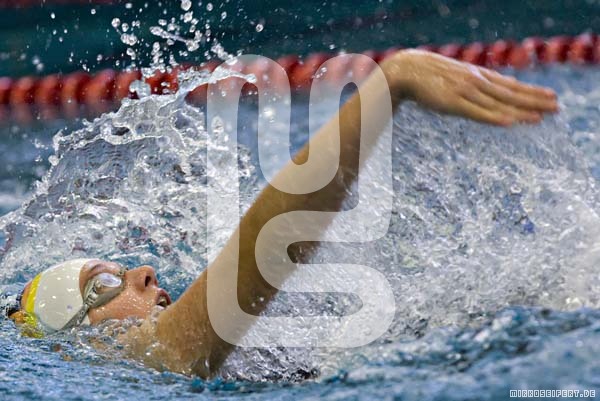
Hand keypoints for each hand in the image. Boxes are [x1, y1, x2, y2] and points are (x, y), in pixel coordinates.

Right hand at [384, 49, 558, 125]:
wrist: (407, 70)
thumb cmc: (428, 77)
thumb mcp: (454, 77)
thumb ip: (468, 85)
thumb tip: (480, 94)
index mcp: (477, 76)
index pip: (511, 85)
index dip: (531, 91)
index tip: (550, 97)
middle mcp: (477, 82)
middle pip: (511, 94)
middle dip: (535, 101)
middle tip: (556, 108)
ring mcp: (466, 92)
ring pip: (499, 104)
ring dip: (521, 111)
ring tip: (540, 118)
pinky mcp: (453, 103)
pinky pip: (478, 112)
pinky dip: (494, 117)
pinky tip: (509, 122)